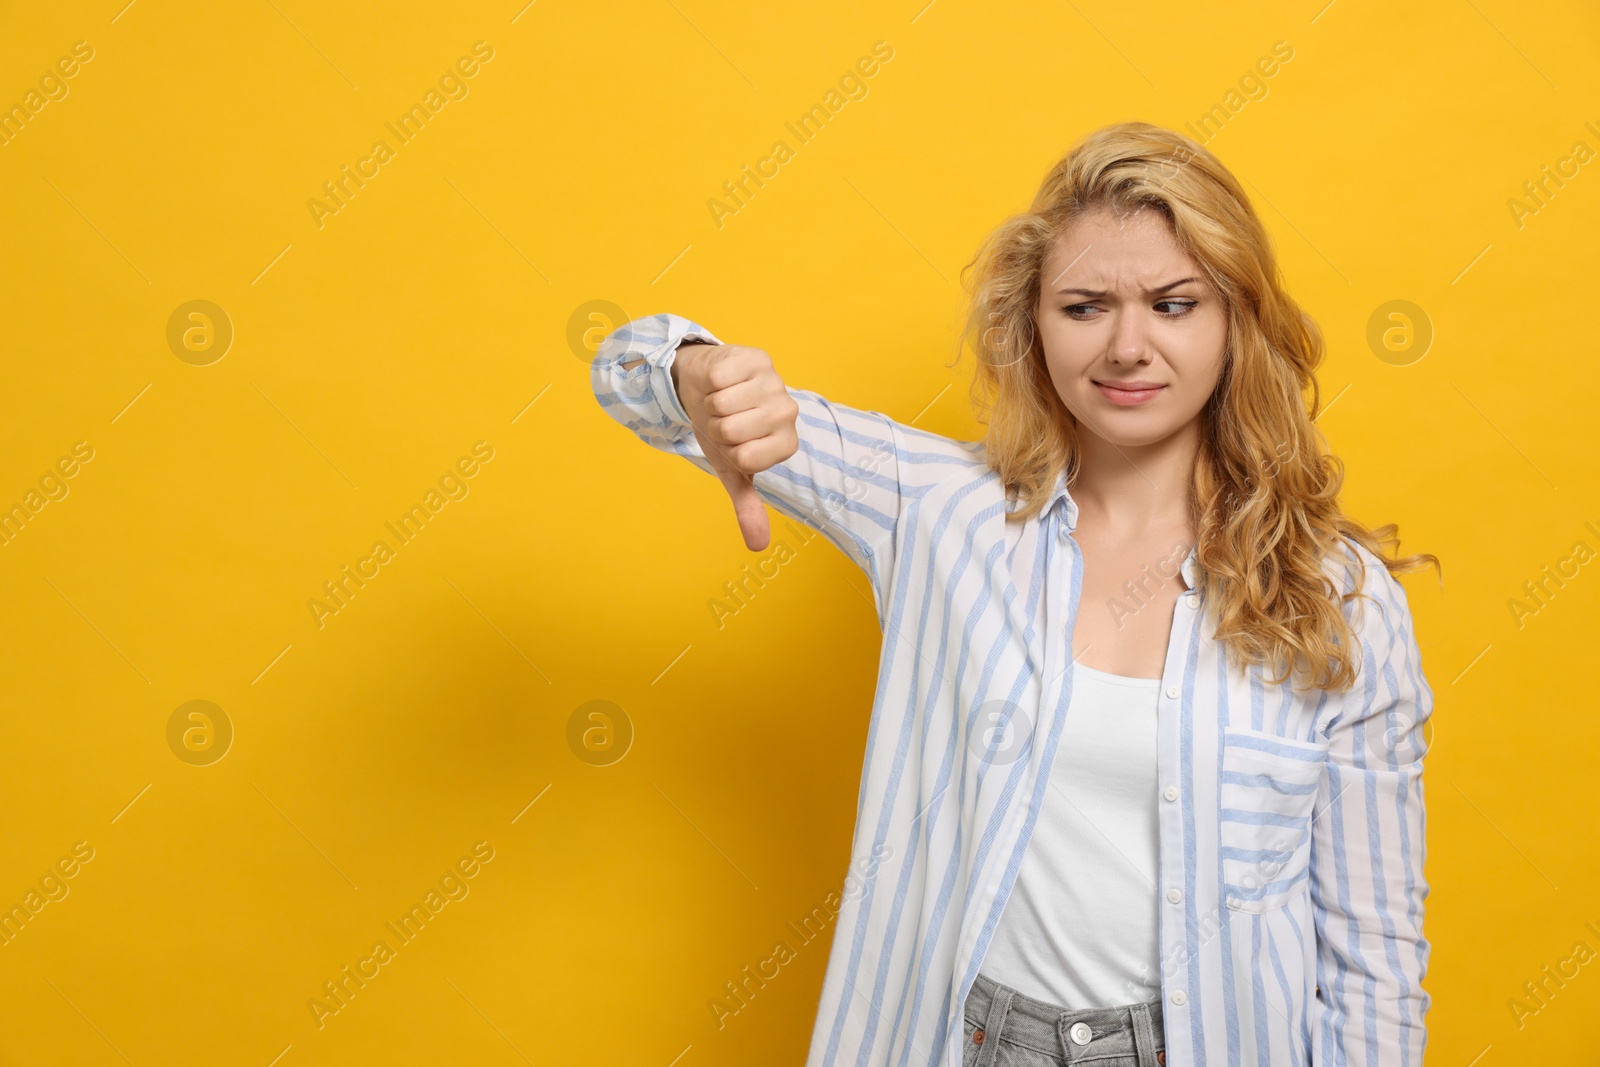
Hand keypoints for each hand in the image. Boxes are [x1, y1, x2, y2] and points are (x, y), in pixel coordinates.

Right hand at [672, 342, 799, 550]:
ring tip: (722, 400)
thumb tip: (758, 547)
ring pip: (723, 404)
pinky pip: (719, 379)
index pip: (744, 459)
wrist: (708, 387)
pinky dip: (709, 381)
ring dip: (711, 403)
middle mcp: (788, 412)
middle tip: (724, 419)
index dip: (726, 452)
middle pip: (731, 431)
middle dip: (716, 427)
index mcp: (786, 443)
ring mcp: (774, 382)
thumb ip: (747, 506)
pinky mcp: (755, 357)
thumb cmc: (724, 429)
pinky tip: (720, 381)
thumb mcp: (732, 470)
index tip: (733, 444)